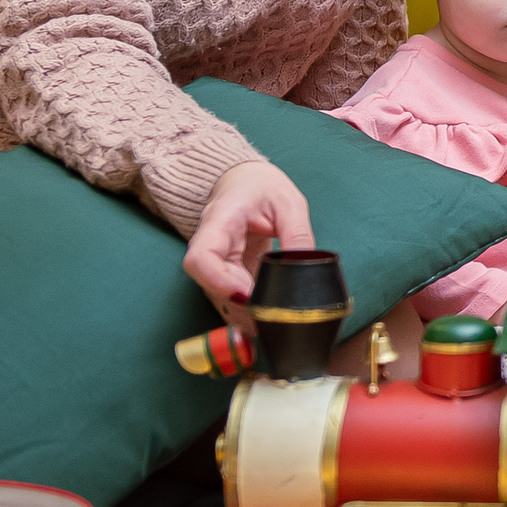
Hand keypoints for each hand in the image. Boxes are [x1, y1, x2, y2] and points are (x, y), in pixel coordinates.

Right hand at [183, 160, 314, 326]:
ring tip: (269, 325)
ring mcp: (216, 259)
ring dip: (241, 312)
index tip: (246, 294)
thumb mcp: (288, 203)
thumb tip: (305, 270)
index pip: (200, 258)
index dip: (219, 282)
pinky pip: (230, 293)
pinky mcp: (226, 270)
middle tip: (269, 317)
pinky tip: (264, 321)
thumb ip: (297, 235)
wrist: (244, 180)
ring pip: (219, 294)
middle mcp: (210, 244)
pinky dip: (245, 308)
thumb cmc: (262, 186)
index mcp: (219, 221)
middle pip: (210, 283)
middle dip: (238, 304)